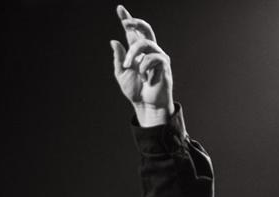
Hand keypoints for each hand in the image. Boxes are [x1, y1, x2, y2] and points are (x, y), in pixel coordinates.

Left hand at [110, 5, 173, 126]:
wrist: (146, 105)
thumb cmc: (135, 91)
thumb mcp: (122, 74)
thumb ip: (119, 58)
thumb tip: (114, 41)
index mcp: (137, 53)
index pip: (133, 33)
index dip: (127, 20)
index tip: (119, 9)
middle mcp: (148, 51)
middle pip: (145, 30)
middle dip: (135, 23)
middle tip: (124, 22)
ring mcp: (157, 56)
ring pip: (144, 44)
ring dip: (133, 55)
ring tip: (129, 68)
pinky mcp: (164, 64)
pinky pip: (152, 58)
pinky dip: (144, 68)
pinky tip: (146, 78)